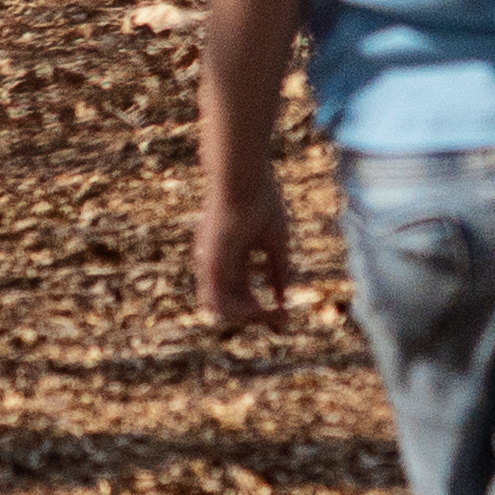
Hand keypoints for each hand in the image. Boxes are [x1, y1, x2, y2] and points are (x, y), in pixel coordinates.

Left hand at [190, 166, 305, 332]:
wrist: (243, 176)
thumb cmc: (262, 201)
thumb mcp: (276, 243)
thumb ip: (279, 272)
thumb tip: (285, 300)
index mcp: (231, 258)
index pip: (242, 294)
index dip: (261, 311)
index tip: (285, 318)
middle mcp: (216, 265)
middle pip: (233, 305)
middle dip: (258, 317)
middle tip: (283, 318)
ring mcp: (209, 264)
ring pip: (221, 309)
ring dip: (248, 319)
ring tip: (272, 314)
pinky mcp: (209, 262)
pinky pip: (217, 301)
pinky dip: (240, 311)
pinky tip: (262, 308)